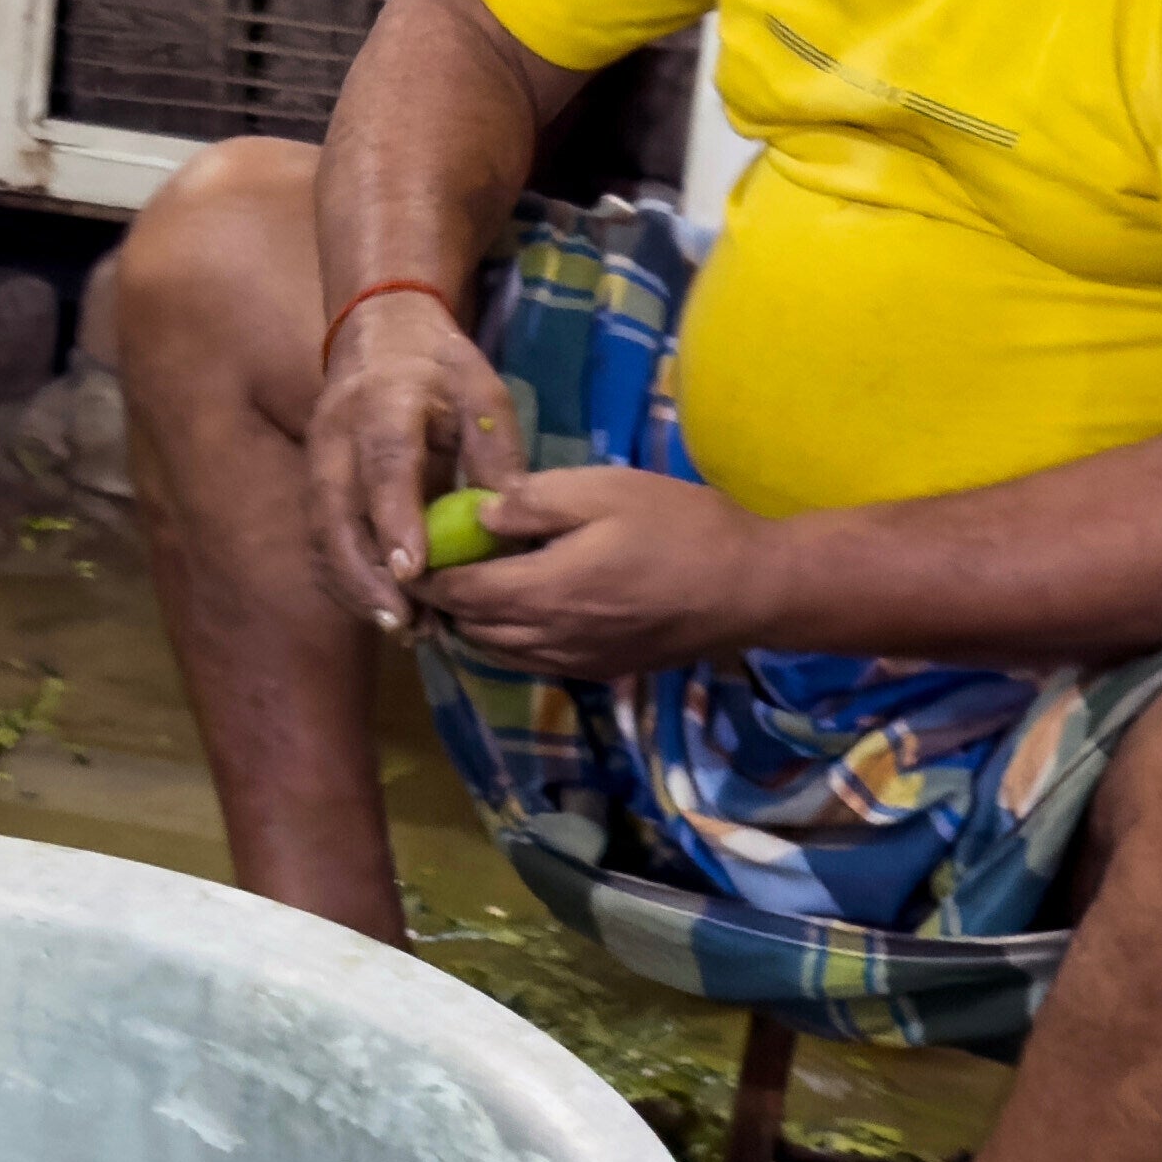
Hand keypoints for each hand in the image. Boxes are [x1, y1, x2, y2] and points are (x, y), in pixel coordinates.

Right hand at [307, 288, 519, 635]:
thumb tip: (507, 525)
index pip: (385, 463)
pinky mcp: (313, 487)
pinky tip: (386, 610)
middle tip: (406, 623)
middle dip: (366, 575)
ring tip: (405, 628)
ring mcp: (317, 463)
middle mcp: (337, 436)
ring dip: (357, 588)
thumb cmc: (441, 368)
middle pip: (336, 513)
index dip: (394, 518)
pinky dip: (350, 583)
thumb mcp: (483, 392)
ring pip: (323, 537)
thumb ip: (495, 452)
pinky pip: (322, 544)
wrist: (380, 335)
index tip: (412, 572)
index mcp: (385, 402)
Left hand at [418, 462, 767, 687]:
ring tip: (469, 587)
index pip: (460, 594)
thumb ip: (534, 501)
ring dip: (474, 625)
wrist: (751, 589)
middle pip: (470, 630)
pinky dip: (507, 641)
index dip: (427, 576)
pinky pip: (531, 662)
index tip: (410, 551)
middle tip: (434, 565)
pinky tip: (518, 609)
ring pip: (497, 653)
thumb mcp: (605, 490)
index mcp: (544, 591)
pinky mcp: (599, 671)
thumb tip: (479, 514)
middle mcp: (549, 639)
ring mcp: (575, 661)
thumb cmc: (680, 527)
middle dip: (443, 603)